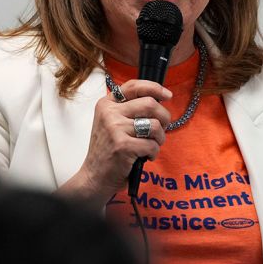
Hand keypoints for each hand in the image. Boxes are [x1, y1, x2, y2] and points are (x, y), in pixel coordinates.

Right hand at [58, 79, 172, 202]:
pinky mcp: (123, 145)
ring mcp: (115, 128)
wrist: (95, 176)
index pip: (134, 86)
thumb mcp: (111, 123)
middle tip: (161, 128)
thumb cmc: (108, 150)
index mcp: (106, 104)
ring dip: (160, 137)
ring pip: (154, 124)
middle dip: (164, 117)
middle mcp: (109, 113)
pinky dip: (154, 152)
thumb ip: (129, 110)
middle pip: (150, 103)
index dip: (155, 88)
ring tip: (151, 145)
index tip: (167, 95)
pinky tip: (145, 156)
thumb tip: (159, 100)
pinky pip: (152, 144)